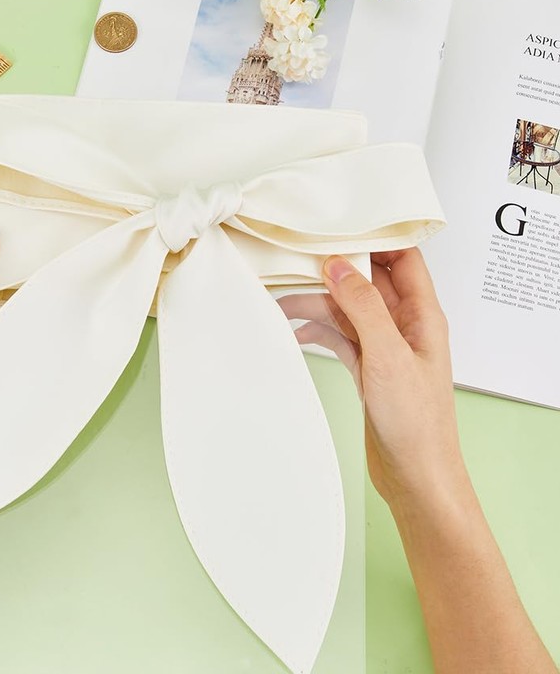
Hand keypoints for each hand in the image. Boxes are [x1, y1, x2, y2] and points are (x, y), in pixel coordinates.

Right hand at [278, 248, 465, 507]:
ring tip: (281, 306)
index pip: (403, 260)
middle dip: (333, 272)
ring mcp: (383, 346)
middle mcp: (403, 326)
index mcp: (422, 315)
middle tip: (297, 263)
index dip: (376, 239)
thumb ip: (364, 307)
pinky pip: (337, 336)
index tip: (340, 228)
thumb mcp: (388, 356)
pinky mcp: (367, 367)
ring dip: (316, 306)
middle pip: (366, 283)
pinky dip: (316, 332)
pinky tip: (295, 333)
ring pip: (346, 311)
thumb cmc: (418, 423)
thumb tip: (340, 265)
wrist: (414, 474)